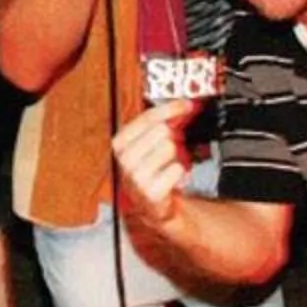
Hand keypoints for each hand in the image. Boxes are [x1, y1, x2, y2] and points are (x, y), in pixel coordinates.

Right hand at [110, 98, 197, 229]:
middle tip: (170, 147)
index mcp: (120, 142)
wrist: (148, 201)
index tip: (186, 105)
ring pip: (169, 148)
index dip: (171, 109)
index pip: (148, 117)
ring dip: (174, 155)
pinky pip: (177, 168)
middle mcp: (125, 158)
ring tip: (167, 164)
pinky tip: (170, 177)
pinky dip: (179, 172)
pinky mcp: (151, 191)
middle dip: (171, 137)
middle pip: (162, 130)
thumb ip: (159, 122)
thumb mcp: (145, 142)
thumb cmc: (147, 168)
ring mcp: (136, 176)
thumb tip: (181, 105)